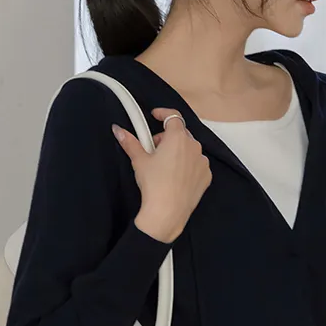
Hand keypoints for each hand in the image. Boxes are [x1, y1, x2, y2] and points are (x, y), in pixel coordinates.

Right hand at [112, 107, 211, 242]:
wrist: (167, 211)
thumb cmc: (154, 185)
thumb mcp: (139, 160)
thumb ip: (130, 142)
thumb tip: (118, 130)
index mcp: (177, 138)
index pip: (173, 116)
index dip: (163, 114)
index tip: (156, 116)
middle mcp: (194, 146)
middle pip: (180, 133)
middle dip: (167, 138)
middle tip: (153, 150)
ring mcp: (202, 161)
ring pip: (189, 149)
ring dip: (178, 151)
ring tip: (164, 166)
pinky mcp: (206, 175)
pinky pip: (197, 164)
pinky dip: (188, 165)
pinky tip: (176, 177)